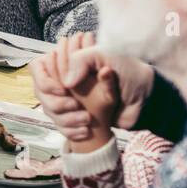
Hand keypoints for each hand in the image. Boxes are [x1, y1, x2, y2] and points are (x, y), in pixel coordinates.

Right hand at [29, 34, 153, 140]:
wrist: (147, 100)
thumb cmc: (130, 73)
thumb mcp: (107, 57)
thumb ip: (82, 60)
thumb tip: (66, 83)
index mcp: (70, 63)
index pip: (39, 67)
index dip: (45, 80)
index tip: (63, 89)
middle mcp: (66, 81)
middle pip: (41, 92)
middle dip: (55, 103)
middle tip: (75, 105)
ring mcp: (71, 99)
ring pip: (49, 111)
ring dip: (65, 118)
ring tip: (86, 119)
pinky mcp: (78, 116)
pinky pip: (61, 127)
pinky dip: (71, 131)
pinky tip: (85, 130)